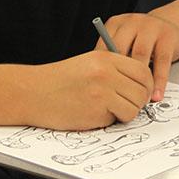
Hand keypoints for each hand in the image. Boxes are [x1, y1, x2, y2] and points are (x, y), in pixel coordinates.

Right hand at [18, 51, 153, 129]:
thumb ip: (114, 70)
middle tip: (127, 104)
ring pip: (133, 108)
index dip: (146, 84)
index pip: (142, 71)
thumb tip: (140, 85)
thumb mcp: (89, 63)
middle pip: (142, 91)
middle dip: (138, 101)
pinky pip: (117, 119)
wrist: (33, 92)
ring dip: (125, 113)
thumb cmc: (60, 80)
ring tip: (108, 109)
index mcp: (106, 58)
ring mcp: (102, 93)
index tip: (141, 92)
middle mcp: (107, 73)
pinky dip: (110, 120)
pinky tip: (95, 114)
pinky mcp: (96, 112)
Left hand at [97, 13, 178, 101]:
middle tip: (119, 97)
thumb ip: (112, 56)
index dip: (102, 70)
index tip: (102, 90)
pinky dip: (159, 82)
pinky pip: (162, 62)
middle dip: (119, 74)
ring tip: (138, 100)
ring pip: (141, 54)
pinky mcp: (168, 37)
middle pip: (121, 48)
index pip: (103, 46)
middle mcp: (132, 22)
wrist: (171, 24)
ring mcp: (151, 27)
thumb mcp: (124, 41)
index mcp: (116, 23)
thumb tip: (100, 84)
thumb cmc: (141, 39)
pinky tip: (156, 95)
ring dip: (139, 80)